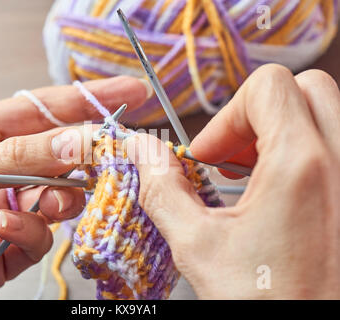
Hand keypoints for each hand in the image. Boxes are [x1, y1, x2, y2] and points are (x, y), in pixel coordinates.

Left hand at [0, 76, 148, 298]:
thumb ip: (17, 157)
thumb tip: (76, 140)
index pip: (41, 110)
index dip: (86, 100)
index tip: (129, 92)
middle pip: (58, 154)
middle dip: (82, 157)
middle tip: (108, 158)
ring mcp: (4, 207)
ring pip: (57, 197)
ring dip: (58, 200)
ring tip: (48, 205)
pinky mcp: (8, 246)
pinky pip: (39, 236)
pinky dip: (30, 234)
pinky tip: (3, 233)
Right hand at [127, 65, 339, 298]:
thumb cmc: (265, 302)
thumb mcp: (198, 245)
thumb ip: (162, 188)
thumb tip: (142, 150)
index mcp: (302, 166)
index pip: (268, 86)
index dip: (226, 117)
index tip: (208, 157)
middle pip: (301, 89)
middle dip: (253, 117)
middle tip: (228, 158)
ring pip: (321, 113)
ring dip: (275, 132)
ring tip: (247, 175)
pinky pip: (332, 142)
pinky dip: (297, 151)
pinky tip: (272, 190)